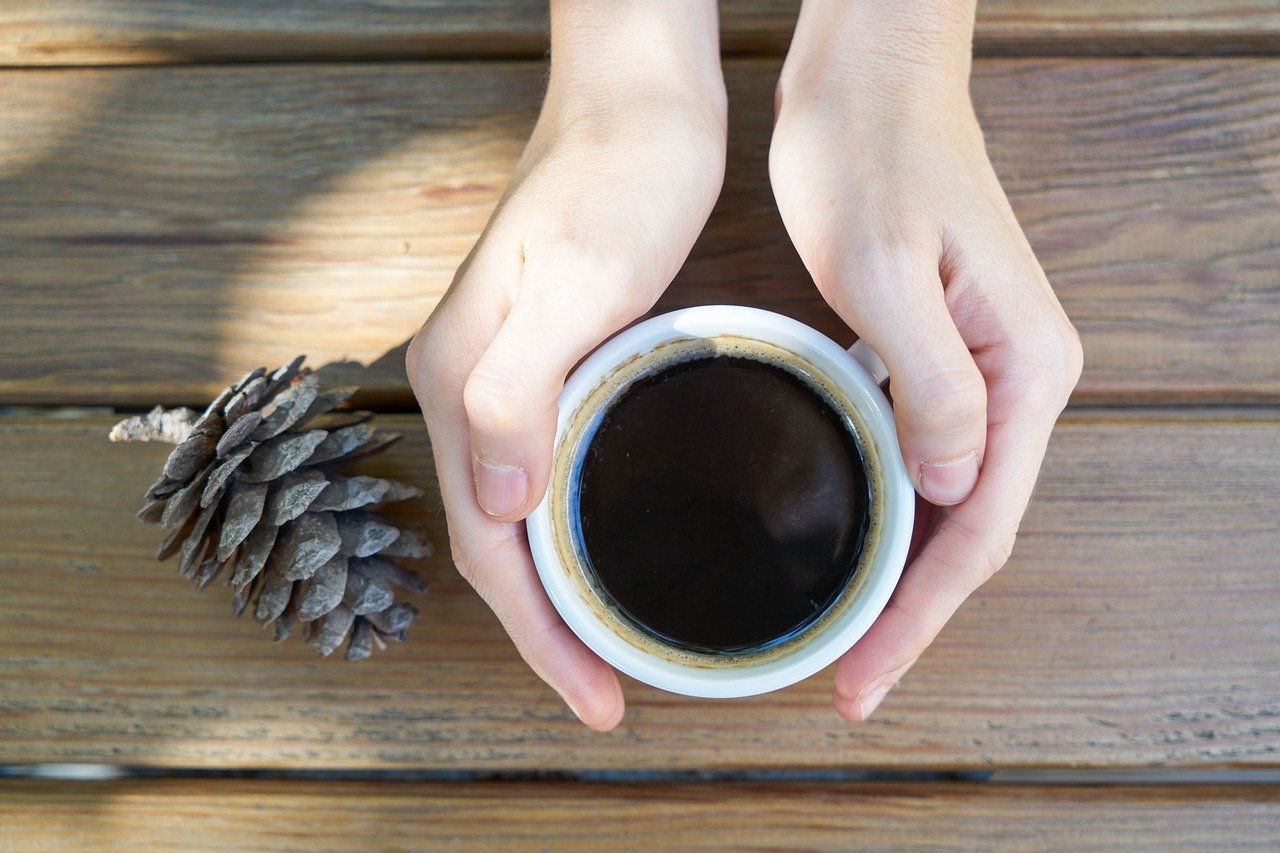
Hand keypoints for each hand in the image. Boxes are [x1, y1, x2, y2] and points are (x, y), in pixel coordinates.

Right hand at [406, 2, 725, 729]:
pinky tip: (606, 549)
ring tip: (605, 646)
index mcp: (462, 380)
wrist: (636, 103)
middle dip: (543, 631)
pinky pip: (539, 474)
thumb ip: (522, 388)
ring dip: (553, 591)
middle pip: (492, 542)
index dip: (538, 634)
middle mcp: (464, 386)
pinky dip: (566, 534)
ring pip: (513, 515)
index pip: (486, 543)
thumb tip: (500, 501)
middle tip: (607, 691)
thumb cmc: (618, 179)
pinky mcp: (538, 362)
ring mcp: (497, 375)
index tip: (597, 696)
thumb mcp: (576, 280)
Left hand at [769, 1, 1082, 720]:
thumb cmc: (874, 154)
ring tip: (847, 637)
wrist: (870, 79)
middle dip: (912, 614)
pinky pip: (924, 458)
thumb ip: (931, 381)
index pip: (981, 527)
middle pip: (972, 530)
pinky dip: (891, 514)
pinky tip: (853, 541)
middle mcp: (1019, 379)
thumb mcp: (890, 267)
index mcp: (1024, 369)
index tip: (866, 678)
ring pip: (948, 502)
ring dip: (901, 575)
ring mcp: (984, 368)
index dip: (922, 614)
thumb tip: (955, 487)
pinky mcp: (940, 352)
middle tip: (849, 682)